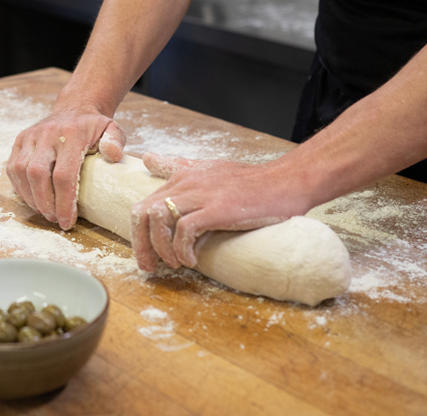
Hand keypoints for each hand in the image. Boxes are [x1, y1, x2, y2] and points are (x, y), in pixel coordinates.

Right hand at [8, 106, 125, 229]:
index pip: (63, 174)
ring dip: (30, 197)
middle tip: (54, 219)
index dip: (64, 202)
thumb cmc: (94, 127)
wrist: (75, 108)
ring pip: (21, 172)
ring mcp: (31, 135)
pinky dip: (20, 187)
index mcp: (72, 134)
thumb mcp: (113, 129)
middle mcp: (48, 133)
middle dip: (45, 203)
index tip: (67, 221)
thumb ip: (115, 141)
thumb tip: (114, 156)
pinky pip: (12, 167)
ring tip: (44, 211)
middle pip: (37, 175)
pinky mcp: (20, 139)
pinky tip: (32, 199)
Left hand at [130, 153, 303, 270]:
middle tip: (150, 267)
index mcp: (183, 177)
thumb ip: (178, 166)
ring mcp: (201, 195)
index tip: (147, 253)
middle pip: (143, 212)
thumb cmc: (252, 182)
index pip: (144, 203)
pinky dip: (182, 249)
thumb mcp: (208, 168)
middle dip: (141, 244)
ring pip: (159, 219)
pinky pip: (184, 229)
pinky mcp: (217, 208)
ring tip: (175, 264)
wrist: (286, 181)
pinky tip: (191, 261)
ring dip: (161, 248)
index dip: (139, 232)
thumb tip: (149, 159)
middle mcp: (187, 183)